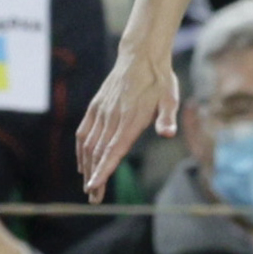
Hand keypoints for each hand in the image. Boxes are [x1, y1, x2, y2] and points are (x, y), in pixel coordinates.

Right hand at [76, 45, 179, 198]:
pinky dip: (81, 150)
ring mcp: (101, 111)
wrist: (141, 55)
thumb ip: (168, 117)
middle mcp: (112, 116)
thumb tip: (169, 134)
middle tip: (93, 198)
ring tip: (88, 187)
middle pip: (99, 152)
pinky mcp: (96, 107)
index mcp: (130, 118)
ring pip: (89, 144)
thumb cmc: (160, 79)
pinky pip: (84, 132)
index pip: (114, 149)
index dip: (103, 169)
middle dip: (95, 176)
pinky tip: (82, 163)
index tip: (94, 186)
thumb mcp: (171, 97)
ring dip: (87, 167)